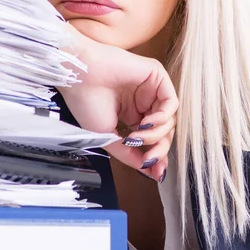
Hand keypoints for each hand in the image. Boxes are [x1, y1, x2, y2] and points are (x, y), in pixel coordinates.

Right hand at [57, 23, 177, 181]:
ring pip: (169, 120)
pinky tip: (146, 122)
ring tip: (136, 137)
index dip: (156, 156)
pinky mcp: (156, 75)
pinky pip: (171, 103)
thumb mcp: (107, 136)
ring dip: (156, 135)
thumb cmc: (85, 101)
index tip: (155, 173)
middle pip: (164, 132)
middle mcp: (142, 102)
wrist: (78, 76)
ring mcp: (150, 89)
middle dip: (159, 149)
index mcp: (130, 114)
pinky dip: (162, 118)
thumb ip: (128, 154)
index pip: (152, 138)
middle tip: (148, 159)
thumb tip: (146, 168)